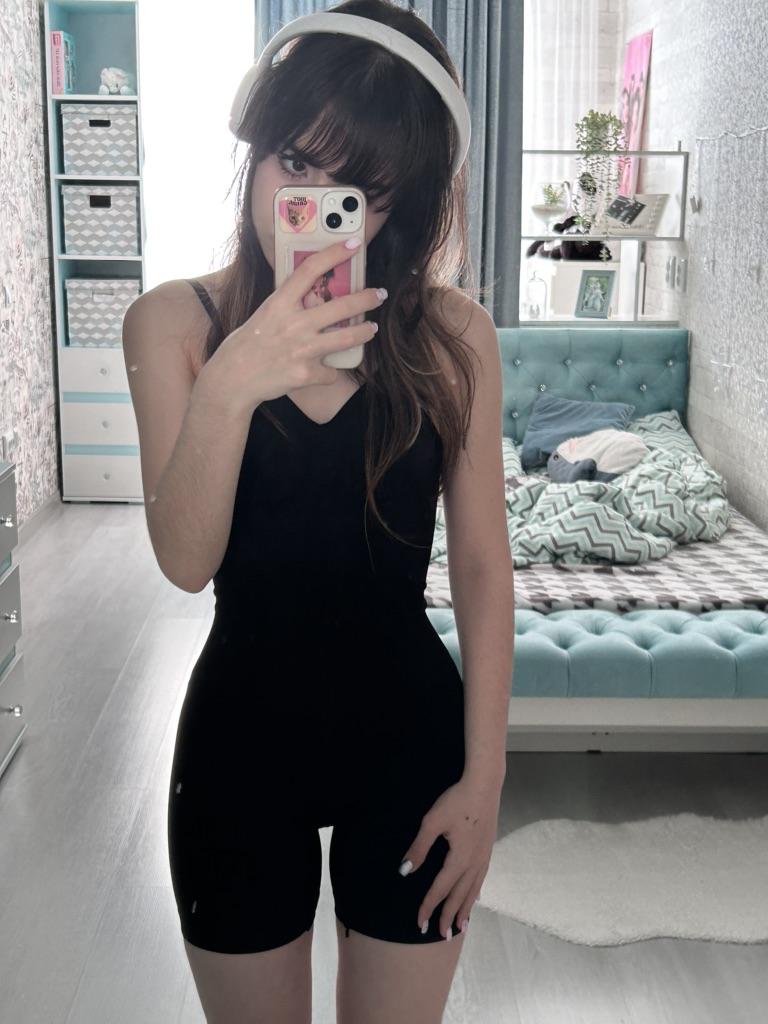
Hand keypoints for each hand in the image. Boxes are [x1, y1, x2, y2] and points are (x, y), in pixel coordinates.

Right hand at [198, 238, 385, 417]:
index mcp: (280, 304)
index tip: (355, 244)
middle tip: (380, 294)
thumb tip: (313, 295)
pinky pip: (331, 373)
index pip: (310, 270)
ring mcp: (301, 350)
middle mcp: (293, 324)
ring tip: (372, 329)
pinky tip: (325, 371)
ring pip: (347, 338)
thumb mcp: (264, 315)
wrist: (233, 379)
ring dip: (365, 332)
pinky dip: (330, 373)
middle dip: (366, 298)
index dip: (335, 253)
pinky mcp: (306, 374)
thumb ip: (288, 305)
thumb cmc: (248, 345)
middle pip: (341, 305)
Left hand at [398, 773, 504, 938]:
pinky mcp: (488, 849)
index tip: (419, 924)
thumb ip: (419, 848)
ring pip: (473, 890)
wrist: (485, 785)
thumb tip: (404, 872)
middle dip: (448, 916)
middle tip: (441, 935)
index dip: (428, 907)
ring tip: (461, 927)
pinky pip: (481, 879)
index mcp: (459, 859)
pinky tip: (474, 897)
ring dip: (465, 909)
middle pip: (459, 896)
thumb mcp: (432, 822)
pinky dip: (475, 893)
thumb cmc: (457, 801)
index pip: (440, 890)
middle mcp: (474, 863)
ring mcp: (484, 857)